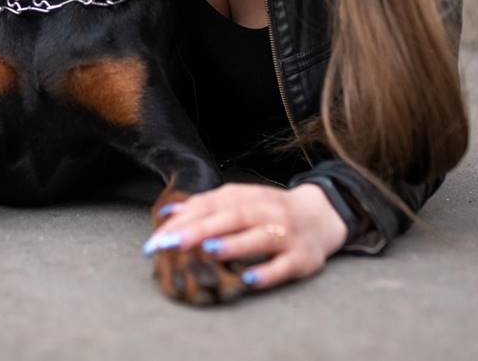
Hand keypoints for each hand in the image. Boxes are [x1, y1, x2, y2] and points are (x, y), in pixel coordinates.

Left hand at [143, 183, 347, 290]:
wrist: (321, 215)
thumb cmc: (269, 211)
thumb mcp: (239, 200)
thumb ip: (205, 206)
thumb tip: (167, 213)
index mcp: (245, 197)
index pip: (209, 205)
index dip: (182, 220)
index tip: (156, 238)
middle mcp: (264, 212)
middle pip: (230, 218)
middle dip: (198, 230)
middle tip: (169, 243)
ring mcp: (284, 234)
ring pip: (259, 237)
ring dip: (234, 243)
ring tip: (208, 250)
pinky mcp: (302, 257)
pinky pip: (284, 266)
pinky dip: (266, 272)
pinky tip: (248, 279)